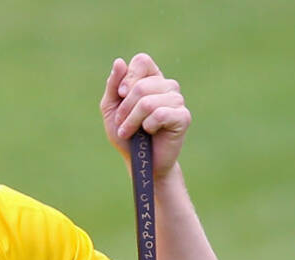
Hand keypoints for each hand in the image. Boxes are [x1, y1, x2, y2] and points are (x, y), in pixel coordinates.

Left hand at [100, 53, 191, 176]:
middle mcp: (167, 86)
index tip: (121, 95)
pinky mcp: (183, 117)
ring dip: (133, 121)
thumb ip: (113, 86)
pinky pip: (160, 114)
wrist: (140, 163)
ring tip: (132, 132)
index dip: (129, 77)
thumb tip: (119, 62)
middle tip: (123, 125)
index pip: (142, 61)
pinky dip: (148, 126)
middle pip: (141, 85)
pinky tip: (150, 132)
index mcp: (151, 79)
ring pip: (148, 102)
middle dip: (125, 109)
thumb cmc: (127, 136)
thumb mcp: (111, 110)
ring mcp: (177, 100)